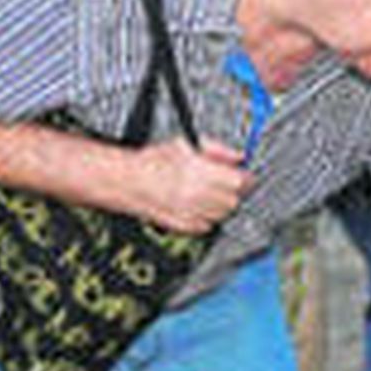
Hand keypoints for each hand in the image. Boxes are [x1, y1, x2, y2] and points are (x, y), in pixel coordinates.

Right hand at [135, 139, 249, 232]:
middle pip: (233, 200)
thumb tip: (237, 156)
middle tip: (221, 183)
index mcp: (203, 173)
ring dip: (219, 205)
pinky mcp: (184, 226)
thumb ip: (217, 149)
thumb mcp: (186, 144)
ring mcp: (193, 213)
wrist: (127, 181)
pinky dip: (205, 218)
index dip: (243, 177)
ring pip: (222, 215)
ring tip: (204, 193)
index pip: (240, 181)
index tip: (242, 175)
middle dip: (231, 192)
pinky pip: (207, 226)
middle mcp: (201, 195)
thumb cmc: (152, 161)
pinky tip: (194, 206)